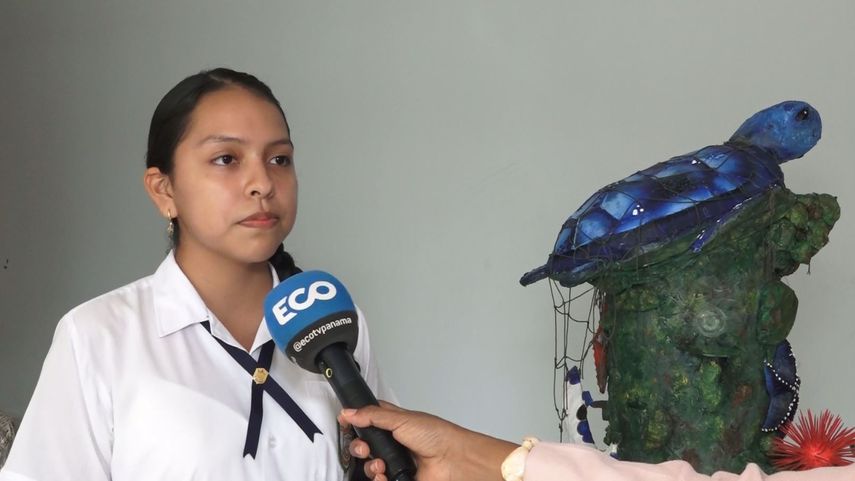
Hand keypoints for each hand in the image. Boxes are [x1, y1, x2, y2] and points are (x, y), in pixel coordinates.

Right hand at [338, 401, 516, 480]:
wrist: (452, 460)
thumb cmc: (435, 435)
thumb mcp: (401, 419)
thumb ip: (373, 416)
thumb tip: (350, 412)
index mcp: (393, 423)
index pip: (367, 420)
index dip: (354, 422)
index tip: (344, 423)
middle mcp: (393, 442)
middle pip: (364, 445)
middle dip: (359, 447)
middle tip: (365, 448)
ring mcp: (395, 461)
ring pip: (369, 465)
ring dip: (370, 465)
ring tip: (381, 465)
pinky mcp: (398, 477)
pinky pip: (379, 480)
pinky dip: (378, 479)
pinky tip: (384, 475)